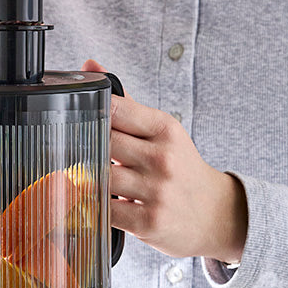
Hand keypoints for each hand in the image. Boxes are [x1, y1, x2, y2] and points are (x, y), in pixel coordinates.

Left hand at [82, 60, 247, 263]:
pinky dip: (93, 206)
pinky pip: (106, 210)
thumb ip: (125, 104)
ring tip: (81, 176)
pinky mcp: (148, 221)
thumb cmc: (181, 170)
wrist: (215, 213)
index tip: (77, 118)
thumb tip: (90, 66)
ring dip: (85, 178)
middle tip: (71, 151)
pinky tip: (92, 201)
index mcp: (165, 130)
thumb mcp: (162, 133)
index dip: (91, 112)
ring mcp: (156, 191)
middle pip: (104, 142)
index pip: (117, 109)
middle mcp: (162, 158)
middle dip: (85, 146)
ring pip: (101, 177)